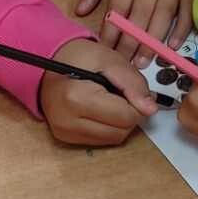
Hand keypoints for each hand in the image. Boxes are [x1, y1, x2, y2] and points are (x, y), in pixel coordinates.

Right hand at [38, 37, 156, 146]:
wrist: (47, 63)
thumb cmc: (79, 58)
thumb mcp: (110, 59)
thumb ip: (133, 83)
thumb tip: (150, 109)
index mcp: (78, 98)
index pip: (126, 116)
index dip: (136, 103)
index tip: (128, 89)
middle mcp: (68, 121)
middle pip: (121, 132)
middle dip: (128, 114)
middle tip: (119, 94)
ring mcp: (64, 132)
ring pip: (112, 139)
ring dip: (119, 123)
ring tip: (108, 101)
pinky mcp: (64, 137)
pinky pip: (99, 140)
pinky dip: (106, 127)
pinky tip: (99, 110)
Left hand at [76, 0, 197, 59]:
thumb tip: (81, 10)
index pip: (118, 8)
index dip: (110, 31)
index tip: (104, 50)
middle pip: (139, 18)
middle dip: (129, 44)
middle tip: (122, 66)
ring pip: (162, 19)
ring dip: (152, 43)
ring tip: (142, 62)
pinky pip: (187, 14)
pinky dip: (180, 31)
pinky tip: (171, 47)